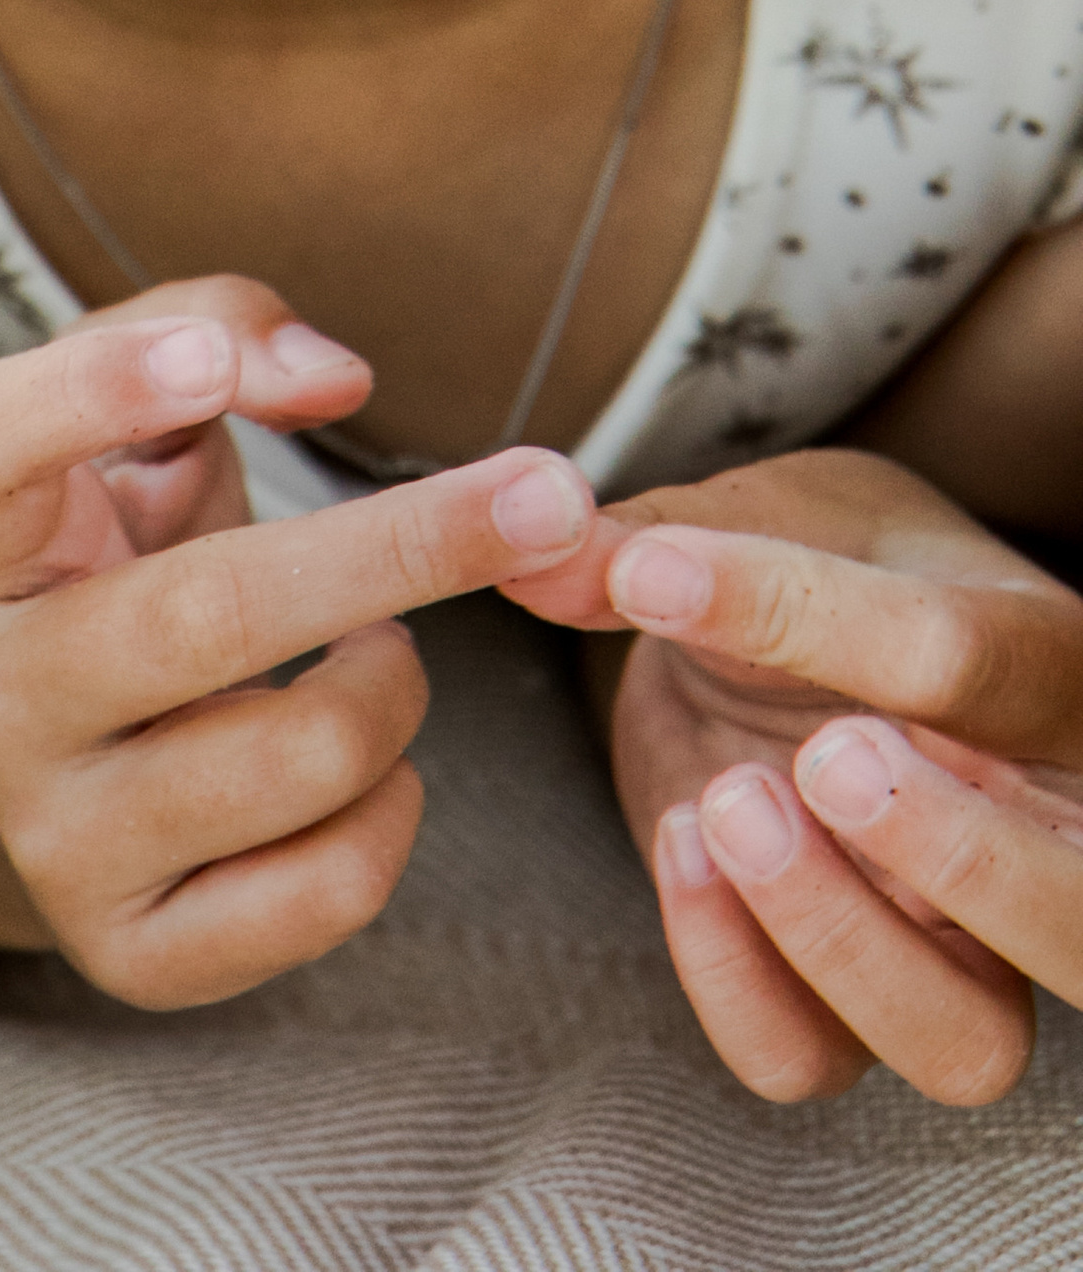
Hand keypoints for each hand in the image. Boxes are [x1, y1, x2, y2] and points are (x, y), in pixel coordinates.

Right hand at [0, 279, 598, 1006]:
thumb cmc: (133, 543)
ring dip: (395, 687)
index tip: (216, 360)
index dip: (93, 394)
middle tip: (549, 492)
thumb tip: (336, 378)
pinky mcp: (130, 950)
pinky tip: (369, 765)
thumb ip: (223, 330)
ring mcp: (52, 834)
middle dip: (403, 545)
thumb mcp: (150, 415)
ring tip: (387, 654)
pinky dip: (395, 810)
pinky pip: (324, 890)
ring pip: (293, 757)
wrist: (79, 753)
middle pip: (204, 614)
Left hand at [506, 448, 1082, 1100]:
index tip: (654, 573)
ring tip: (727, 802)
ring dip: (836, 939)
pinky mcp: (841, 996)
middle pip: (1073, 921)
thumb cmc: (812, 560)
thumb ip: (661, 531)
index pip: (971, 662)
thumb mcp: (759, 512)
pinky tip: (679, 849)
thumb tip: (541, 546)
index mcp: (1033, 664)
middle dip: (961, 859)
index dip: (811, 619)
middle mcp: (1028, 825)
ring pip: (967, 1042)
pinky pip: (813, 1058)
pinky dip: (733, 979)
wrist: (780, 636)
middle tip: (824, 759)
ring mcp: (947, 938)